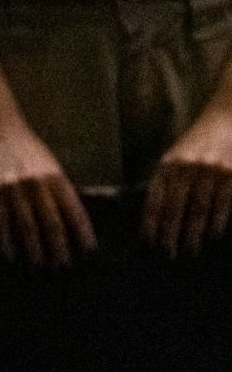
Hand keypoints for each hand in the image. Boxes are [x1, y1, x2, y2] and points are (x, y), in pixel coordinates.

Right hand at [0, 118, 96, 266]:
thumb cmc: (29, 149)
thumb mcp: (51, 165)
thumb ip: (61, 190)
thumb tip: (74, 220)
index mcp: (57, 178)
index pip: (75, 212)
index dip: (84, 234)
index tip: (90, 253)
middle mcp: (37, 185)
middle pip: (52, 224)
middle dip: (59, 249)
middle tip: (64, 269)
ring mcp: (14, 190)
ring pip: (27, 227)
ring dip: (34, 250)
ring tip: (39, 267)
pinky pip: (1, 222)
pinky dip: (6, 240)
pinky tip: (10, 255)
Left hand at [144, 108, 231, 257]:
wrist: (228, 117)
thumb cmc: (200, 141)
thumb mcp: (176, 156)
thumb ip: (167, 181)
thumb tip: (156, 216)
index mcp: (167, 165)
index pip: (154, 200)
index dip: (150, 223)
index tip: (148, 243)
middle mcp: (185, 168)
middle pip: (174, 209)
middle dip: (169, 234)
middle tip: (167, 255)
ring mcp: (209, 171)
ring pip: (197, 210)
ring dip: (192, 234)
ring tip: (189, 251)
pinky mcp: (230, 174)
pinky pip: (222, 204)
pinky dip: (216, 222)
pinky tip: (211, 237)